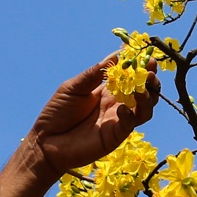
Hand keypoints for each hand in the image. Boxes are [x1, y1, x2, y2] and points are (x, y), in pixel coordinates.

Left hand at [27, 53, 160, 178]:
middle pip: (145, 91)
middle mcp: (118, 103)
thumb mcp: (74, 87)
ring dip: (148, 97)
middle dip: (151, 80)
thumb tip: (116, 55)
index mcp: (108, 89)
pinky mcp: (115, 136)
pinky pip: (130, 124)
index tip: (146, 55)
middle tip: (150, 71)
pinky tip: (122, 109)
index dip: (141, 66)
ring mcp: (118, 120)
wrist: (46, 141)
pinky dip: (130, 115)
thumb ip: (94, 74)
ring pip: (145, 109)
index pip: (131, 75)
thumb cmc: (58, 112)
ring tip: (142, 88)